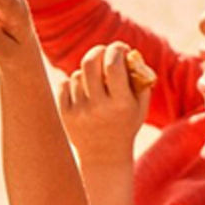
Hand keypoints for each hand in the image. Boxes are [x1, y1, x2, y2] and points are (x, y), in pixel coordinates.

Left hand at [58, 42, 150, 166]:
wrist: (104, 157)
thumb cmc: (126, 125)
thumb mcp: (140, 106)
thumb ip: (140, 79)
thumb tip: (130, 54)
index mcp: (120, 104)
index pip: (113, 64)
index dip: (117, 49)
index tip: (121, 48)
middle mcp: (98, 107)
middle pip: (90, 62)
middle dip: (98, 51)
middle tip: (104, 52)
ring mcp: (79, 111)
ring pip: (77, 74)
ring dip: (87, 73)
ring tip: (96, 85)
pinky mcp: (64, 114)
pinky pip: (64, 84)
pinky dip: (73, 84)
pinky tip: (83, 94)